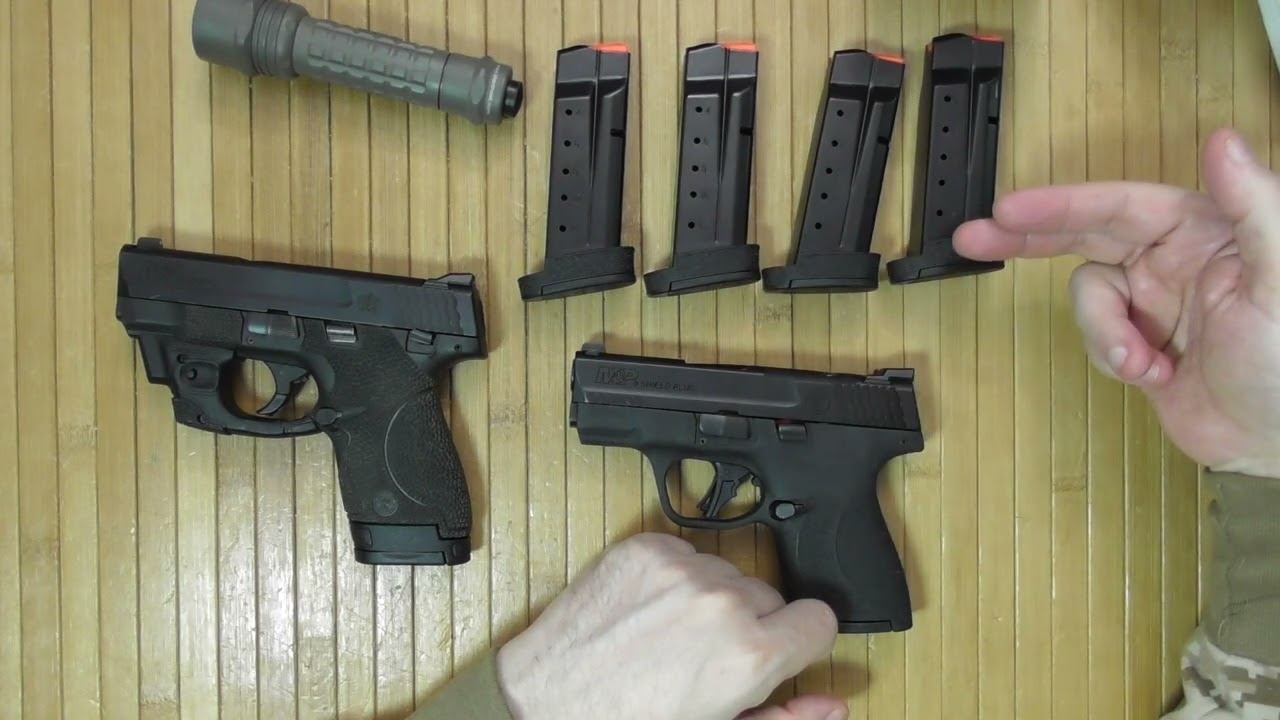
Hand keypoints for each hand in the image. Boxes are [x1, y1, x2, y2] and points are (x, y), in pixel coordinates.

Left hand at [496, 533, 846, 719]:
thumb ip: (784, 718)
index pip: (819, 619)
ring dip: (710, 599)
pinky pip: (685, 553)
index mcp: (750, 654)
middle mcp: (721, 603)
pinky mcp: (644, 549)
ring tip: (670, 638)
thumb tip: (833, 707)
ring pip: (726, 574)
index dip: (799, 641)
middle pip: (769, 597)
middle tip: (704, 660)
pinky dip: (673, 579)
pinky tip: (649, 614)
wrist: (546, 705)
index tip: (778, 651)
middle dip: (748, 625)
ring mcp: (680, 570)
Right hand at [955, 128, 1279, 477]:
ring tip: (1140, 361)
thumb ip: (1253, 205)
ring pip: (1086, 299)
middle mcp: (1171, 261)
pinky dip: (1113, 359)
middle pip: (1083, 235)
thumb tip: (1224, 143)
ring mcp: (1151, 305)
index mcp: (1203, 231)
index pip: (1118, 205)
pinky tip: (1151, 374)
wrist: (1278, 441)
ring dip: (1103, 332)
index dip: (1061, 205)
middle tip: (976, 236)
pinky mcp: (1138, 346)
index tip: (1011, 208)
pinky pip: (1095, 340)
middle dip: (1028, 238)